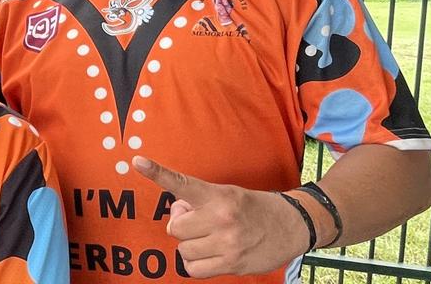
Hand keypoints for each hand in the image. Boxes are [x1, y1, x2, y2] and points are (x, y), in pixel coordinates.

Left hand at [133, 156, 309, 277]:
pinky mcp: (232, 264)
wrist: (292, 225)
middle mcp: (221, 218)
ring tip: (210, 237)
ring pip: (182, 249)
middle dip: (184, 225)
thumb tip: (177, 213)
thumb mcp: (228, 193)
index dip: (158, 172)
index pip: (182, 184)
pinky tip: (210, 253)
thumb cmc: (253, 208)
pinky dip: (196, 263)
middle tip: (201, 220)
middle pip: (175, 227)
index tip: (137, 161)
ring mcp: (227, 244)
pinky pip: (193, 269)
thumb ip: (198, 202)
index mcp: (218, 195)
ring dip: (191, 245)